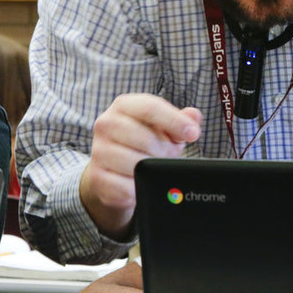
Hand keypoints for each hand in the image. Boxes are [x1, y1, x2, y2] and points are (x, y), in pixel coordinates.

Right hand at [80, 93, 201, 237]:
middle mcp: (106, 124)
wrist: (113, 170)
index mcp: (123, 106)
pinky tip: (143, 182)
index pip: (150, 108)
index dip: (175, 121)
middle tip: (171, 156)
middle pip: (145, 137)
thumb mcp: (162, 128)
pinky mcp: (98, 177)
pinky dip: (141, 187)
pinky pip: (127, 186)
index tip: (193, 134)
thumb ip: (180, 119)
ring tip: (156, 168)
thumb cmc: (142, 143)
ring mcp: (99, 151)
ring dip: (153, 170)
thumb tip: (194, 117)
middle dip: (165, 150)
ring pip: (135, 163)